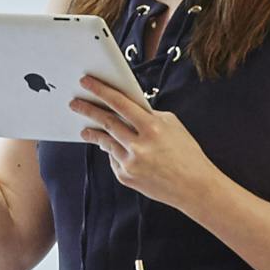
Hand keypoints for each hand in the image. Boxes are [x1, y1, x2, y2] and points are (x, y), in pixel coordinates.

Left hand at [74, 79, 223, 210]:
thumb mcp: (172, 125)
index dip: (101, 91)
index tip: (87, 83)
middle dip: (88, 111)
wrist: (194, 187)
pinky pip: (114, 159)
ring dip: (93, 134)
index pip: (120, 104)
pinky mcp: (125, 177)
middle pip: (107, 122)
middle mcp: (139, 146)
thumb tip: (126, 108)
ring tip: (85, 129)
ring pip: (106, 142)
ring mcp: (130, 163)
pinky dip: (114, 152)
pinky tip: (116, 150)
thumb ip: (149, 115)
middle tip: (74, 103)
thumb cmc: (186, 153)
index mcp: (152, 128)